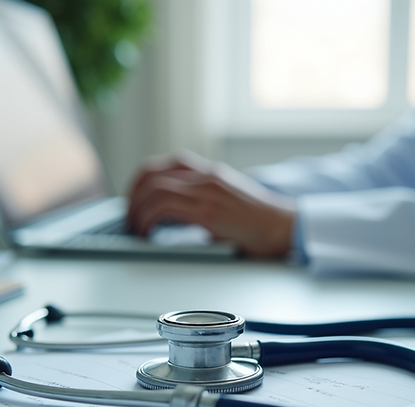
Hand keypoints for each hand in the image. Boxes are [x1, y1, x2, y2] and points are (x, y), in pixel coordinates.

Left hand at [126, 152, 296, 257]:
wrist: (286, 227)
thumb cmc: (260, 222)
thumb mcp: (227, 203)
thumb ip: (203, 202)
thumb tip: (174, 218)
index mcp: (210, 173)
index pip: (164, 166)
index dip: (140, 182)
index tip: (133, 200)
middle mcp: (206, 176)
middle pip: (152, 173)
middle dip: (132, 196)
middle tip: (128, 217)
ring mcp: (207, 190)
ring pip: (154, 189)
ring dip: (137, 210)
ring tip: (134, 229)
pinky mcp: (209, 210)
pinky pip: (165, 207)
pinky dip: (148, 219)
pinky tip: (147, 233)